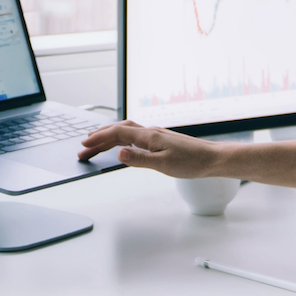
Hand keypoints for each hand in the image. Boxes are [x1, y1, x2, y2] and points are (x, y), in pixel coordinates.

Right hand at [78, 121, 225, 177]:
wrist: (211, 159)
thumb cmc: (191, 163)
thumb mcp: (163, 165)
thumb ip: (139, 159)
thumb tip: (118, 153)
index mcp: (149, 136)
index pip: (117, 134)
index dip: (99, 139)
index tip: (84, 145)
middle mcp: (150, 132)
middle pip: (118, 130)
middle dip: (99, 137)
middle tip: (84, 147)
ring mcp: (155, 135)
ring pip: (126, 130)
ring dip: (109, 135)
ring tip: (97, 143)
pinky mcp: (160, 140)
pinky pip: (134, 134)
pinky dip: (121, 137)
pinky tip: (122, 144)